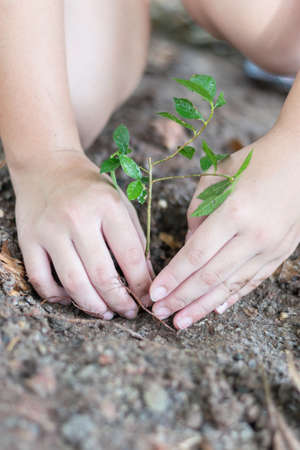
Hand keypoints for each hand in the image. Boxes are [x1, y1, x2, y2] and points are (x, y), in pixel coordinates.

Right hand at [12, 152, 151, 318]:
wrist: (48, 166)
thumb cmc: (91, 189)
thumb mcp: (121, 204)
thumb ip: (135, 240)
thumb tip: (145, 280)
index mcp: (107, 206)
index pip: (130, 256)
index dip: (141, 285)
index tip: (147, 299)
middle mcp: (77, 217)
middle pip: (101, 275)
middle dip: (119, 301)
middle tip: (127, 312)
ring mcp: (49, 229)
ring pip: (72, 282)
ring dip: (92, 306)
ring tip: (105, 312)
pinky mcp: (28, 238)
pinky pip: (40, 279)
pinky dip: (57, 297)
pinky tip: (72, 298)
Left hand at [150, 127, 299, 328]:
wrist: (299, 161)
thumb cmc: (252, 162)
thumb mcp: (216, 178)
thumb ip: (197, 214)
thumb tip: (187, 248)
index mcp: (234, 212)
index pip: (196, 255)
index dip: (173, 277)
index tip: (155, 294)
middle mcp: (253, 235)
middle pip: (210, 276)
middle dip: (182, 298)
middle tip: (160, 314)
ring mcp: (270, 248)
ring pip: (231, 285)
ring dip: (203, 306)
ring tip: (181, 322)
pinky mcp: (280, 254)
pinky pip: (252, 281)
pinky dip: (232, 297)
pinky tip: (214, 309)